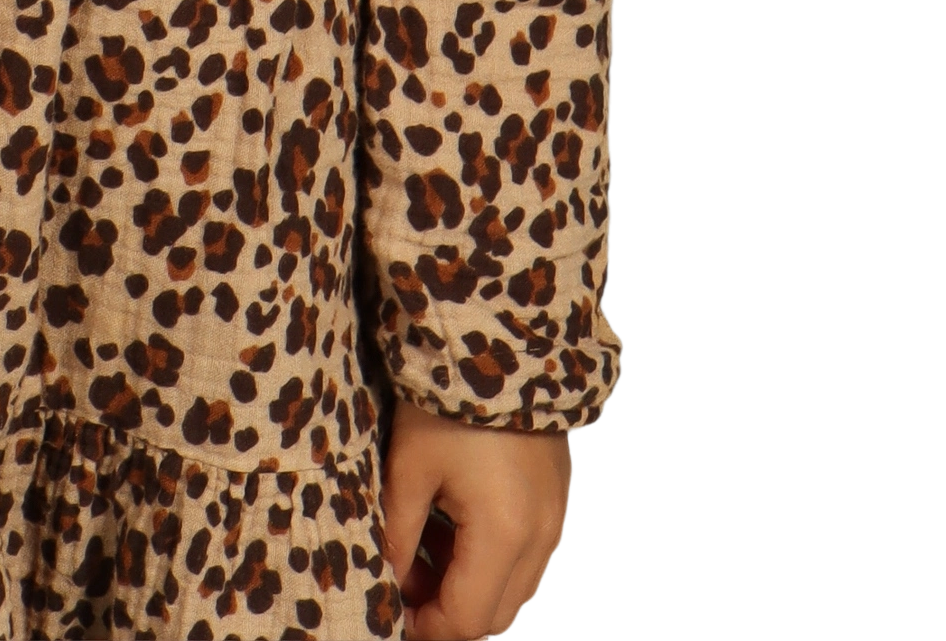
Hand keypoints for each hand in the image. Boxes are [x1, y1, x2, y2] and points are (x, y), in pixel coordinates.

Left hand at [381, 400, 574, 637]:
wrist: (502, 334)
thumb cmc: (450, 400)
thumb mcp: (411, 467)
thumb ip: (399, 534)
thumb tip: (388, 578)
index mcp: (505, 533)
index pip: (467, 619)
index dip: (424, 625)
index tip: (391, 607)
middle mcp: (541, 536)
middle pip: (496, 614)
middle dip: (448, 608)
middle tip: (406, 575)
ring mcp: (555, 517)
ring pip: (513, 586)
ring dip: (470, 582)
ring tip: (424, 543)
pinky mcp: (556, 497)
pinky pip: (526, 553)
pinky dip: (490, 555)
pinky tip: (454, 519)